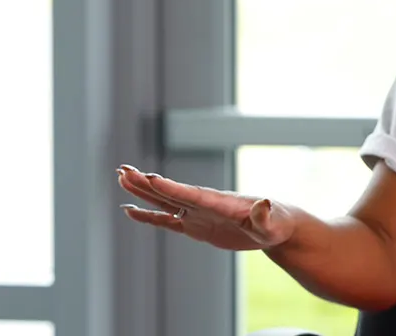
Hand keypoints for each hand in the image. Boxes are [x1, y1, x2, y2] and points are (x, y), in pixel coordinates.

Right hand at [115, 164, 298, 250]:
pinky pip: (167, 221)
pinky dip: (148, 217)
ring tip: (121, 178)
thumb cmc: (274, 223)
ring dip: (142, 191)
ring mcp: (196, 213)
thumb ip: (263, 215)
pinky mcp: (195, 226)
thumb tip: (263, 203)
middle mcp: (202, 204)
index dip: (170, 187)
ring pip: (163, 202)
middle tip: (123, 170)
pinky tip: (130, 210)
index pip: (190, 194)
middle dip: (146, 182)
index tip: (150, 177)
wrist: (272, 224)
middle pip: (169, 192)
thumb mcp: (271, 223)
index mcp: (218, 202)